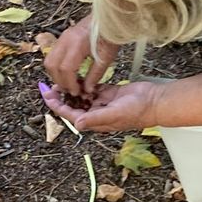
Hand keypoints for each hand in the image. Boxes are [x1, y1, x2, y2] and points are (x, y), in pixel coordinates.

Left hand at [42, 79, 164, 133]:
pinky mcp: (109, 93)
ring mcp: (103, 103)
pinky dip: (84, 84)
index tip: (46, 96)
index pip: (71, 115)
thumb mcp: (114, 114)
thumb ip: (95, 119)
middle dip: (61, 97)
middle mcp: (97, 114)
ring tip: (61, 80)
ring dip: (71, 90)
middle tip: (50, 86)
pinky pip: (92, 89)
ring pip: (82, 97)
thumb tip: (78, 123)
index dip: (57, 106)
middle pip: (73, 106)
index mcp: (96, 121)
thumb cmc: (138, 111)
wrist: (155, 101)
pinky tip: (77, 77)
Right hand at [44, 17, 117, 96]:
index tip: (76, 92)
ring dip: (56, 74)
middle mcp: (65, 40)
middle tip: (70, 90)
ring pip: (49, 60)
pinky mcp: (62, 37)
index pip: (65, 69)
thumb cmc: (110, 35)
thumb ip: (95, 75)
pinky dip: (56, 67)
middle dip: (59, 80)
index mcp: (77, 45)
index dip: (69, 83)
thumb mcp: (106, 57)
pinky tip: (68, 72)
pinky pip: (53, 55)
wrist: (108, 18)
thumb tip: (87, 89)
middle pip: (52, 65)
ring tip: (68, 83)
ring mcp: (62, 37)